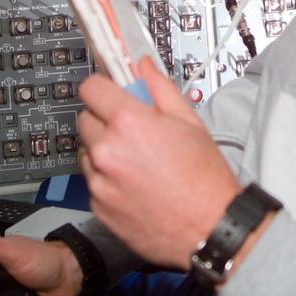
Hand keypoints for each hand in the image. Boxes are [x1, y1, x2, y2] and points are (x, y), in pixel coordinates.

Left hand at [78, 58, 240, 269]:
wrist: (210, 229)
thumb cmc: (205, 178)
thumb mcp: (189, 122)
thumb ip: (159, 88)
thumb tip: (142, 66)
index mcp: (129, 124)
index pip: (90, 88)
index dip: (102, 88)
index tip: (110, 93)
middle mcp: (107, 151)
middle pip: (84, 119)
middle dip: (103, 119)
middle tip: (130, 131)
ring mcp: (100, 182)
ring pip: (86, 152)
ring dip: (102, 151)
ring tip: (135, 162)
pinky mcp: (98, 207)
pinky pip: (92, 182)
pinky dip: (106, 180)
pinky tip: (133, 184)